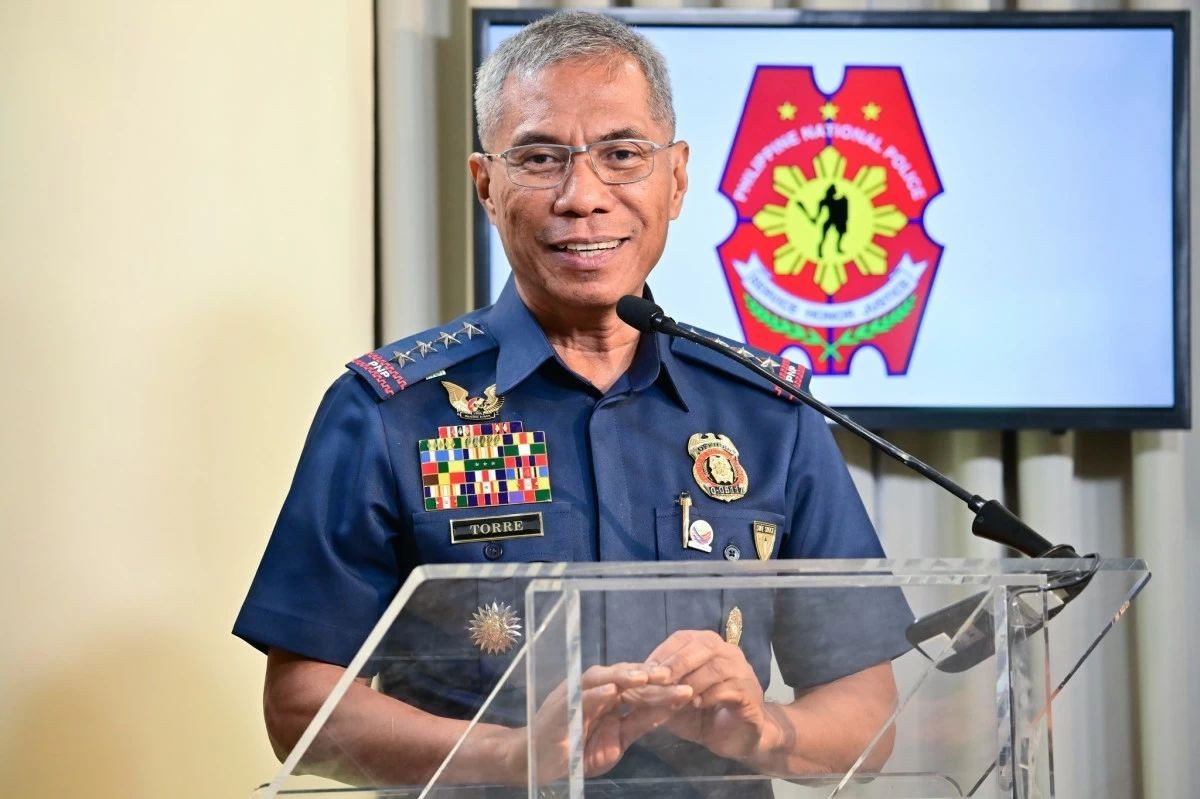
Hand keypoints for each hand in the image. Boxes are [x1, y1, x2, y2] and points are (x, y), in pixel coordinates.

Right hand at [502, 662, 692, 782]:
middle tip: (673, 676)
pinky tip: (611, 691)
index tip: (687, 686)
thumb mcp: (615, 742)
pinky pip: (579, 698)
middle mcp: (593, 690)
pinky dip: (594, 693)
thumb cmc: (575, 751)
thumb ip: (637, 725)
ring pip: (601, 677)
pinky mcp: (560, 709)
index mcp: (608, 697)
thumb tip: (668, 710)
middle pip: (623, 676)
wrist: (533, 761)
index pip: (637, 686)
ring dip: (623, 675)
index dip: (660, 686)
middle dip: (648, 676)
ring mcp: (576, 696)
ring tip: (645, 676)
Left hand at [633, 630, 780, 761]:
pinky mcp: (749, 695)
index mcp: (706, 646)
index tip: (643, 671)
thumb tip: (629, 686)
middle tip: (658, 679)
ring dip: (693, 681)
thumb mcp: (674, 701)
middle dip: (677, 662)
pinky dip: (711, 695)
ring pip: (717, 667)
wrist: (735, 737)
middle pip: (702, 647)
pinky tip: (697, 705)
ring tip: (676, 696)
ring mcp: (742, 672)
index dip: (662, 653)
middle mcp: (727, 652)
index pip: (682, 639)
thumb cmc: (701, 714)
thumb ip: (659, 690)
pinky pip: (730, 689)